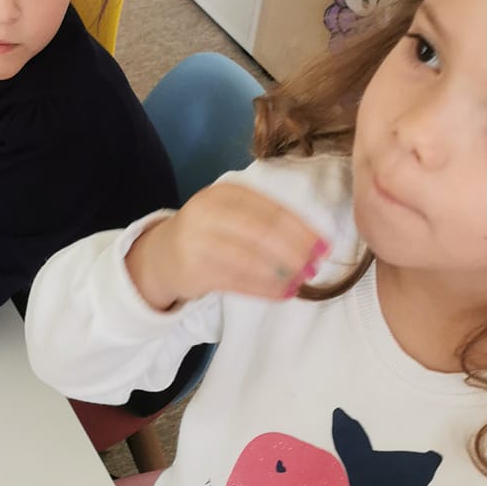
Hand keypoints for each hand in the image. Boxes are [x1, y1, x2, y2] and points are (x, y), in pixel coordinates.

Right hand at [126, 182, 327, 311]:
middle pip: (263, 233)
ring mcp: (198, 240)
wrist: (162, 255)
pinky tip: (282, 293)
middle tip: (314, 268)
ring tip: (300, 284)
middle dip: (295, 252)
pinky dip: (264, 288)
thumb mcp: (233, 214)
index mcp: (227, 192)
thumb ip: (265, 220)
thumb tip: (313, 244)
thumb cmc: (210, 234)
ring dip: (281, 273)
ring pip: (250, 259)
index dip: (302, 230)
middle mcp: (210, 211)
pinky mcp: (194, 269)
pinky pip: (237, 280)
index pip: (273, 210)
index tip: (325, 247)